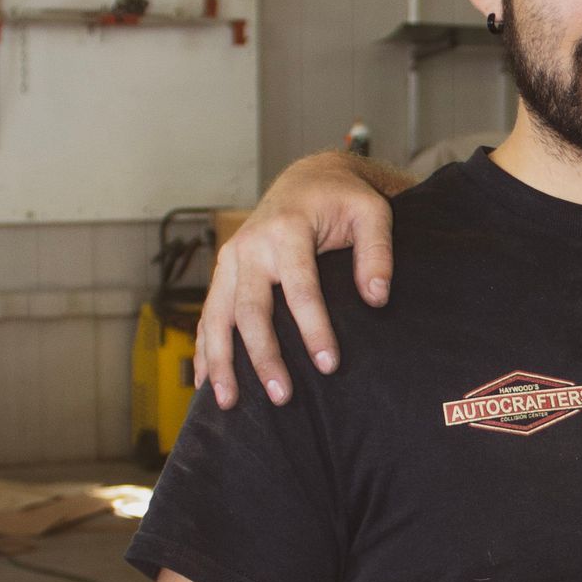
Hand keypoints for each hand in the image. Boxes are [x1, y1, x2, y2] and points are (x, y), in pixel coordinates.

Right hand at [197, 152, 400, 408]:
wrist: (308, 179)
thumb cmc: (343, 199)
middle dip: (263, 356)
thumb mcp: (372, 213)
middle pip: (250, 309)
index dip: (313, 328)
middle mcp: (250, 246)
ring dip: (221, 360)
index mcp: (287, 230)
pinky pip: (208, 314)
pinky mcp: (225, 272)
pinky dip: (205, 348)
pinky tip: (206, 382)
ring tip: (228, 402)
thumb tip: (376, 298)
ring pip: (217, 315)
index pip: (299, 287)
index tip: (329, 365)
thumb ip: (377, 253)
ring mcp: (231, 259)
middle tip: (282, 397)